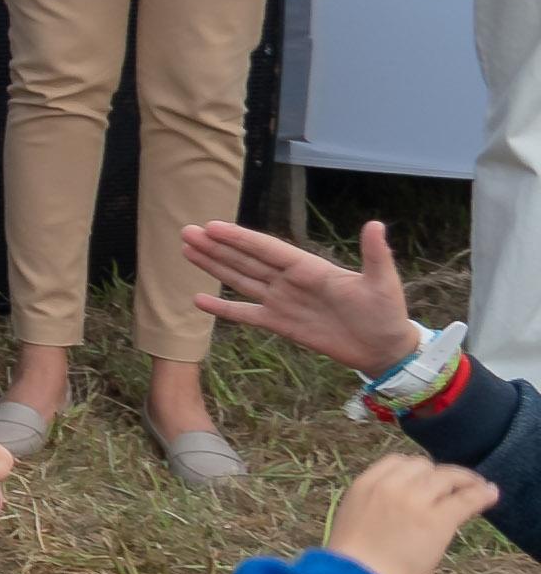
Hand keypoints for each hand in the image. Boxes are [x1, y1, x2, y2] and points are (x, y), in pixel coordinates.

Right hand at [186, 215, 427, 377]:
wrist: (385, 349)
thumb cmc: (387, 313)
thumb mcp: (383, 282)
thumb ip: (375, 254)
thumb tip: (375, 224)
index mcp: (308, 268)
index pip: (266, 249)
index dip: (239, 238)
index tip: (211, 226)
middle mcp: (289, 281)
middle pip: (245, 260)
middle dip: (216, 246)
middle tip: (187, 232)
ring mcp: (282, 302)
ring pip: (240, 280)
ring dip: (214, 266)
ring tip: (187, 251)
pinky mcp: (280, 325)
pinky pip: (246, 314)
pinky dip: (222, 308)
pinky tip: (199, 300)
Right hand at [321, 450, 505, 573]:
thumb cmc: (352, 561)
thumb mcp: (355, 519)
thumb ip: (375, 506)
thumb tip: (396, 512)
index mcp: (366, 485)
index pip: (397, 462)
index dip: (415, 470)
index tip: (425, 481)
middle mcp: (391, 486)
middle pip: (424, 466)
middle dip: (439, 475)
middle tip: (452, 489)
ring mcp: (415, 500)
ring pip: (447, 477)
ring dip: (465, 481)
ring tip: (479, 488)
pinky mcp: (438, 519)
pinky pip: (466, 499)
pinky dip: (482, 494)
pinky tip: (491, 494)